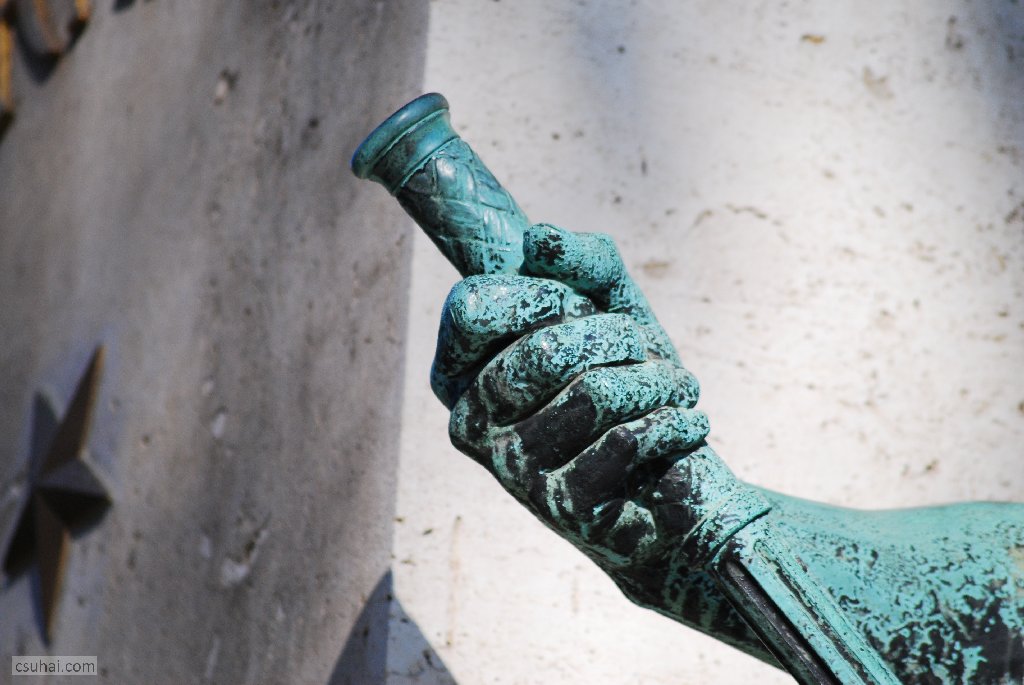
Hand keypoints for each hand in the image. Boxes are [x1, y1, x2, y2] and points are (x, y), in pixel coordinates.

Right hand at [429, 223, 778, 663]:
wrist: (676, 468)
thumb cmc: (628, 376)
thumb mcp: (610, 300)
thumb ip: (580, 258)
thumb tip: (536, 242)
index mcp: (460, 374)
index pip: (472, 308)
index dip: (542, 294)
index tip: (579, 307)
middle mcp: (471, 425)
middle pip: (544, 350)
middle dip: (616, 336)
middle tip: (642, 349)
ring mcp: (514, 472)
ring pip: (594, 395)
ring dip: (655, 379)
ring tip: (673, 386)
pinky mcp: (565, 510)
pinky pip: (626, 442)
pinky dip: (673, 421)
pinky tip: (686, 423)